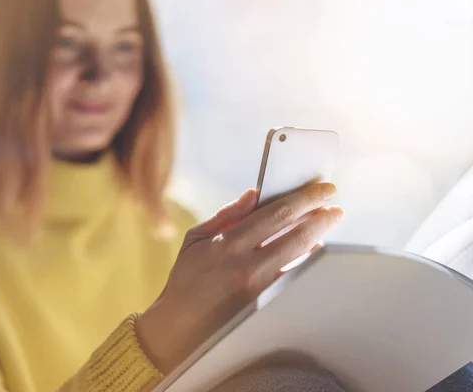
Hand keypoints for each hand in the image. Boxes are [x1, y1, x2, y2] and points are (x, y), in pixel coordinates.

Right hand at [136, 183, 343, 373]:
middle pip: (296, 234)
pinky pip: (296, 279)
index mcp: (227, 243)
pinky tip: (314, 251)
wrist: (180, 325)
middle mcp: (245, 265)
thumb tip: (254, 194)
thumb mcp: (196, 239)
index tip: (322, 189)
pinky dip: (308, 262)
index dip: (304, 198)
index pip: (275, 213)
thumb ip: (226, 214)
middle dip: (321, 215)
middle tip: (336, 204)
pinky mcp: (266, 306)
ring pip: (301, 258)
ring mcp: (258, 288)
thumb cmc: (186, 279)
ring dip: (318, 237)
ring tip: (327, 223)